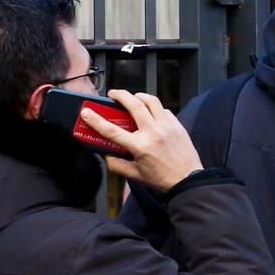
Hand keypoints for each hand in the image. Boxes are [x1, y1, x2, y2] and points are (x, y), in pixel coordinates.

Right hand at [82, 90, 203, 191]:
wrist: (188, 180)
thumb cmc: (161, 179)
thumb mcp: (134, 174)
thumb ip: (116, 164)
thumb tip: (104, 153)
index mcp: (140, 146)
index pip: (112, 130)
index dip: (96, 120)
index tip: (86, 111)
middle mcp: (153, 133)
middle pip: (134, 105)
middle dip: (120, 95)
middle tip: (113, 94)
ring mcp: (167, 127)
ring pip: (152, 101)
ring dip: (139, 96)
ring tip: (133, 98)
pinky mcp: (178, 126)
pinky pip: (164, 110)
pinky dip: (155, 109)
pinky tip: (151, 113)